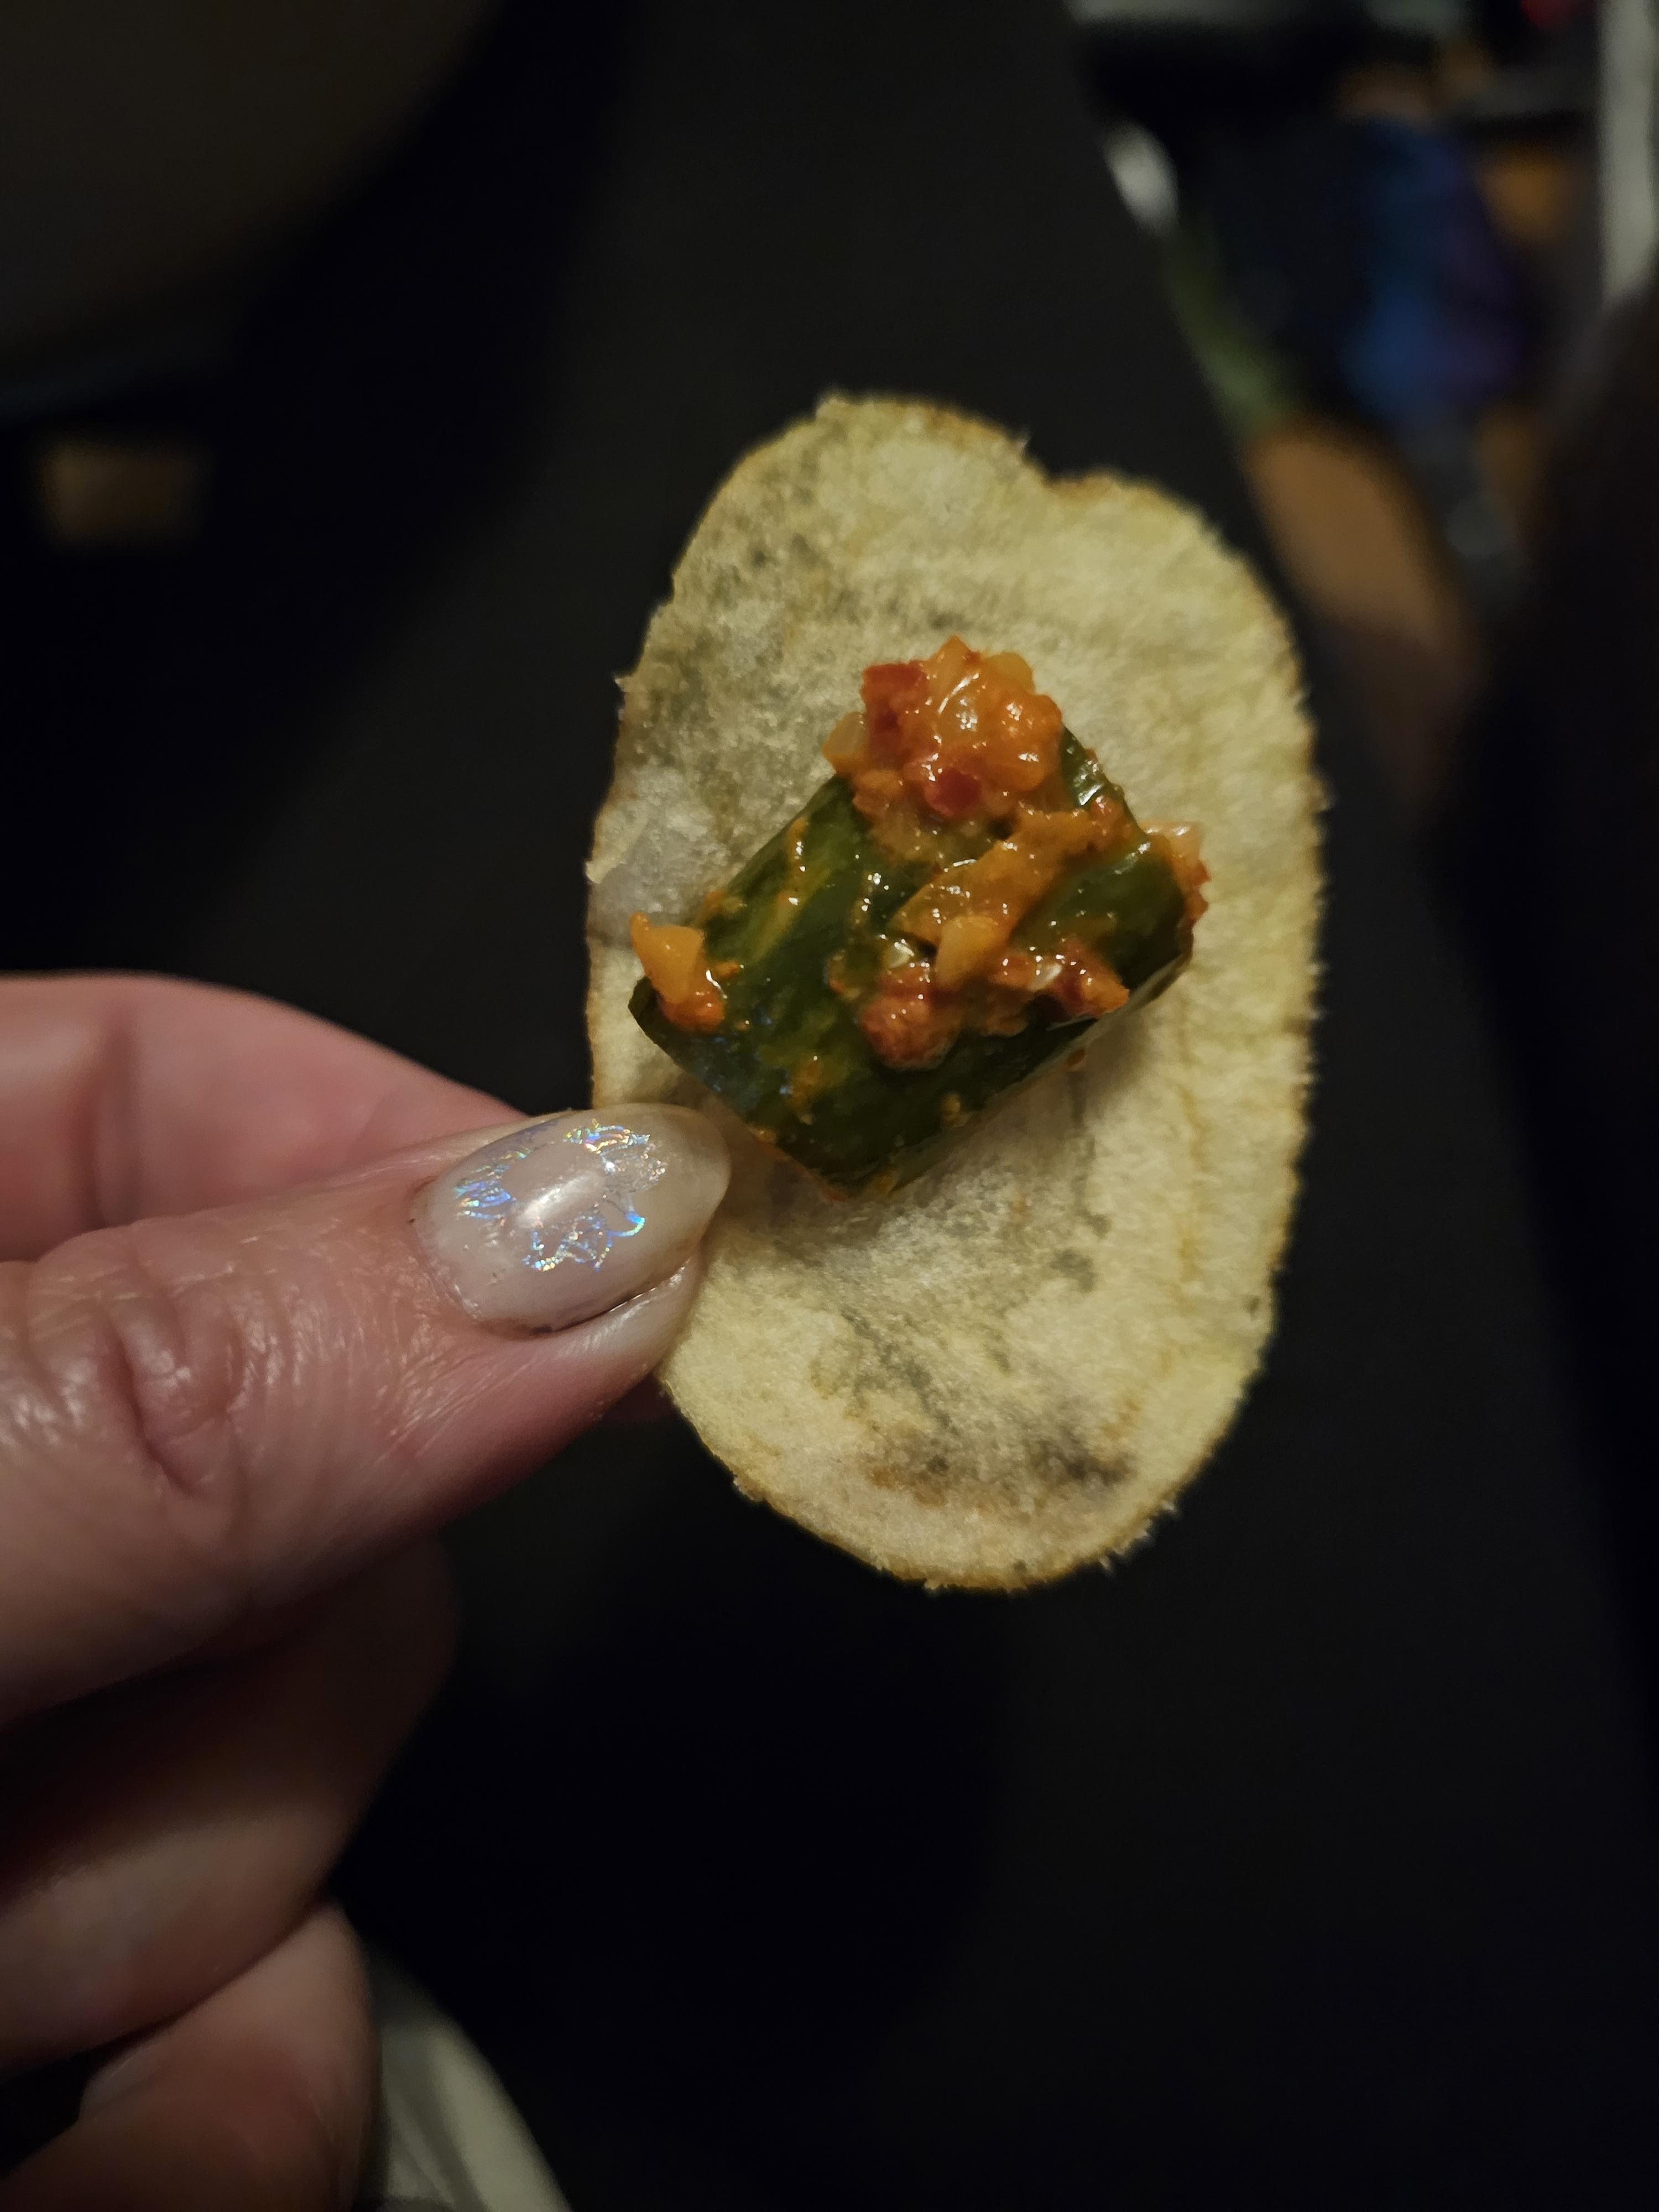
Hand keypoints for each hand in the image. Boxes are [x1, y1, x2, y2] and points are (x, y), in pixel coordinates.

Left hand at [0, 975, 725, 2209]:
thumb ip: (175, 1396)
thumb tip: (594, 1231)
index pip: (183, 1082)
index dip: (415, 1159)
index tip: (633, 1268)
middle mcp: (7, 1477)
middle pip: (310, 1464)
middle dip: (272, 1660)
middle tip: (66, 1788)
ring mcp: (53, 1720)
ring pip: (321, 1762)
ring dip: (216, 1916)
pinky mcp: (88, 1960)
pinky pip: (279, 2020)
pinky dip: (218, 2104)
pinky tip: (75, 2136)